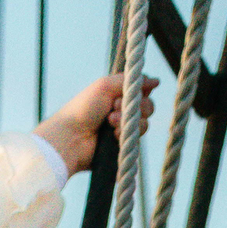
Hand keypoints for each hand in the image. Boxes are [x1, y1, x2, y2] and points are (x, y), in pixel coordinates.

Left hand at [36, 73, 156, 175]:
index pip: (142, 91)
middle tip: (114, 107)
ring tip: (110, 121)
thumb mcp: (105, 86)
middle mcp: (123, 112)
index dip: (141, 91)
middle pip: (148, 106)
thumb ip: (129, 80)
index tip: (133, 91)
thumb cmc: (83, 109)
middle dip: (135, 106)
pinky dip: (126, 134)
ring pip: (144, 123)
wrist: (71, 138)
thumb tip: (155, 81)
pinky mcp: (123, 146)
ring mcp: (123, 130)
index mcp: (118, 95)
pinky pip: (137, 139)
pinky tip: (112, 135)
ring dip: (128, 120)